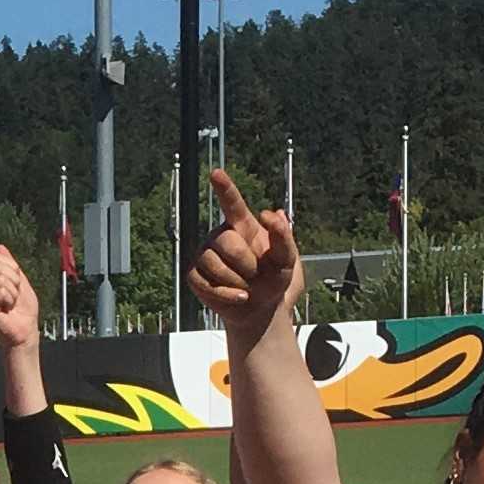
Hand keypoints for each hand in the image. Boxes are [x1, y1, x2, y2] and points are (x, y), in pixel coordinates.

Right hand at [0, 243, 40, 348]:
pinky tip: (6, 309)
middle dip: (14, 281)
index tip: (17, 286)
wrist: (26, 330)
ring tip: (11, 304)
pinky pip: (0, 292)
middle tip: (15, 296)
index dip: (14, 270)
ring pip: (0, 280)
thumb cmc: (24, 310)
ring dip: (13, 293)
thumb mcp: (21, 282)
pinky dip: (9, 300)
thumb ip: (11, 265)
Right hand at [188, 169, 299, 336]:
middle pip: (226, 241)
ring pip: (213, 263)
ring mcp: (204, 255)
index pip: (232, 203)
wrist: (261, 309)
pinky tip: (238, 297)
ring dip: (236, 281)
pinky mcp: (194, 276)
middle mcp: (220, 236)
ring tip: (246, 286)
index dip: (224, 188)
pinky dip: (225, 294)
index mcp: (242, 225)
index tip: (216, 173)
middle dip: (246, 263)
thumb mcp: (289, 259)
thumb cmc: (274, 279)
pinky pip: (203, 282)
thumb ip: (285, 236)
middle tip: (256, 273)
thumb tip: (274, 213)